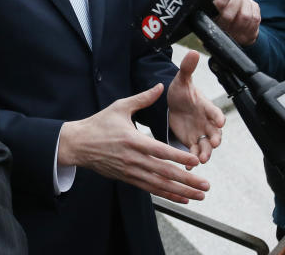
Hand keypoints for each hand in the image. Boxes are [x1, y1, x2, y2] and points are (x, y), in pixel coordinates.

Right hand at [58, 83, 209, 203]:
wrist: (78, 143)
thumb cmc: (98, 124)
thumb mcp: (119, 107)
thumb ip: (142, 99)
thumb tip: (160, 86)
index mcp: (133, 140)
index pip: (160, 150)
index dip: (178, 156)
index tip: (196, 160)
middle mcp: (133, 158)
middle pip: (164, 172)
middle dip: (187, 180)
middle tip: (206, 186)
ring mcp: (130, 171)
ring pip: (159, 184)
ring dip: (181, 191)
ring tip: (200, 195)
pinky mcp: (127, 178)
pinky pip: (150, 189)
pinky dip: (167, 195)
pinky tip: (182, 198)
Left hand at [167, 50, 224, 163]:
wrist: (171, 104)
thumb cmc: (180, 92)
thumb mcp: (181, 80)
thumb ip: (188, 68)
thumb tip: (194, 51)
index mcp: (206, 108)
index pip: (216, 113)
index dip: (218, 117)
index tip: (219, 122)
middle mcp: (206, 123)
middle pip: (215, 133)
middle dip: (216, 139)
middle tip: (214, 144)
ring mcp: (200, 134)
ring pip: (206, 146)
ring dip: (205, 153)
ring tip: (201, 160)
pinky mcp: (191, 142)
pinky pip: (194, 152)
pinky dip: (192, 159)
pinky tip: (188, 166)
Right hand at [213, 0, 259, 46]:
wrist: (232, 36)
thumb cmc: (221, 20)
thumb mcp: (213, 11)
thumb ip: (218, 3)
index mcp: (213, 24)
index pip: (217, 14)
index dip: (223, 1)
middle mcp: (225, 32)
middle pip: (232, 15)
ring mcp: (239, 36)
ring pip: (246, 16)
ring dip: (246, 2)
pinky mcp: (250, 36)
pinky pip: (256, 19)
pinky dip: (253, 7)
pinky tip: (249, 3)